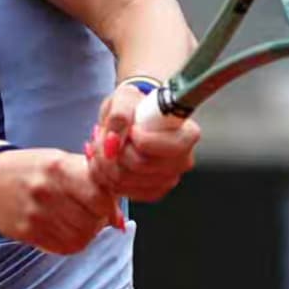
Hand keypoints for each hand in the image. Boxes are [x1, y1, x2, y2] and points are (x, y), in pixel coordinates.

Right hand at [0, 147, 115, 254]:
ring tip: (78, 220)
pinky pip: (63, 247)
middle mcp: (45, 191)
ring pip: (81, 237)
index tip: (105, 203)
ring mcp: (34, 215)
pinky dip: (71, 241)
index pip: (99, 196)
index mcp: (57, 168)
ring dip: (86, 232)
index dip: (109, 204)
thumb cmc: (33, 169)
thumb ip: (92, 183)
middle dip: (98, 219)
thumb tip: (119, 220)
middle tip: (91, 213)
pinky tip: (65, 229)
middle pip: (92, 220)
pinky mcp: (26, 233)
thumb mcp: (61, 161)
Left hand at [86, 79, 199, 203]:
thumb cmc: (134, 106)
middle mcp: (182, 160)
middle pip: (140, 165)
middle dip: (112, 150)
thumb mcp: (125, 97)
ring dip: (103, 162)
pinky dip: (106, 177)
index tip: (132, 130)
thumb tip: (114, 139)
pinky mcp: (152, 191)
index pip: (170, 147)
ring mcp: (168, 179)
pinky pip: (123, 191)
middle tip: (104, 136)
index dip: (143, 140)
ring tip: (102, 145)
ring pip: (125, 179)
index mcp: (187, 134)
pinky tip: (106, 161)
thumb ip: (120, 113)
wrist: (130, 120)